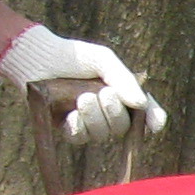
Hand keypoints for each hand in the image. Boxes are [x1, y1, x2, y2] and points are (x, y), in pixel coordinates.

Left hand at [0, 26, 167, 144]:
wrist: (39, 59)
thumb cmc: (74, 57)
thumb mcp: (104, 60)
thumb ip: (124, 79)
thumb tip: (141, 103)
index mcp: (122, 94)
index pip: (145, 113)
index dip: (153, 119)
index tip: (155, 124)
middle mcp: (107, 112)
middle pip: (123, 127)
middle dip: (115, 112)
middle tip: (104, 93)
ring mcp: (88, 122)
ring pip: (102, 134)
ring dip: (95, 118)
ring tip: (83, 98)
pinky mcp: (67, 128)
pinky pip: (81, 138)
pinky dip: (80, 126)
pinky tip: (72, 113)